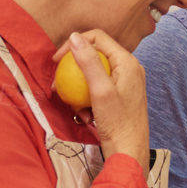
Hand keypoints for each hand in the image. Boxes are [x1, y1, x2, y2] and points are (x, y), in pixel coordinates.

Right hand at [57, 30, 149, 171]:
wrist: (129, 151)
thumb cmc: (118, 122)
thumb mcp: (100, 90)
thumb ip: (88, 62)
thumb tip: (74, 36)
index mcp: (128, 62)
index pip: (97, 38)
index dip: (74, 44)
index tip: (57, 60)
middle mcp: (129, 69)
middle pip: (93, 56)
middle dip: (73, 70)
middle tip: (58, 86)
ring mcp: (125, 83)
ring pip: (92, 75)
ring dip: (78, 89)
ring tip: (75, 108)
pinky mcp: (119, 96)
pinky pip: (97, 90)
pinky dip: (87, 100)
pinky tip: (86, 116)